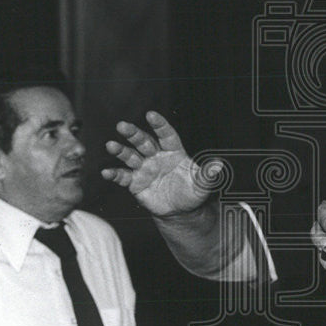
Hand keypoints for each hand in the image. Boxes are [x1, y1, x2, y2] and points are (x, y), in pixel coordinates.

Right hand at [102, 111, 219, 217]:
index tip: (151, 115)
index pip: (166, 135)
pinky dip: (114, 174)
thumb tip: (219, 165)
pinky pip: (123, 176)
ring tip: (111, 145)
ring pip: (130, 156)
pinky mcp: (135, 182)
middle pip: (143, 141)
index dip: (159, 125)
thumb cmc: (192, 192)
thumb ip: (208, 174)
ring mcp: (144, 168)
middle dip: (133, 134)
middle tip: (122, 126)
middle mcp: (156, 156)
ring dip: (121, 151)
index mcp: (173, 151)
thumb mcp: (203, 184)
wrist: (180, 210)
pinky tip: (106, 172)